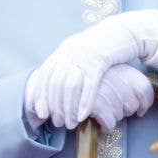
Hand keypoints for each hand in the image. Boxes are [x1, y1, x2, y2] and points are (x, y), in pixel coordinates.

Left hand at [27, 10, 157, 127]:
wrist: (116, 33)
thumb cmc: (95, 49)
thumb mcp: (75, 54)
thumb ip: (63, 67)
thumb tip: (51, 90)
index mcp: (61, 53)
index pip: (45, 77)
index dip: (42, 96)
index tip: (41, 113)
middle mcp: (68, 55)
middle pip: (57, 84)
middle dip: (56, 107)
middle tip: (58, 123)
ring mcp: (83, 58)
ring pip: (71, 87)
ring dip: (69, 108)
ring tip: (70, 124)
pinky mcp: (99, 62)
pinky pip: (89, 85)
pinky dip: (85, 102)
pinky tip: (83, 115)